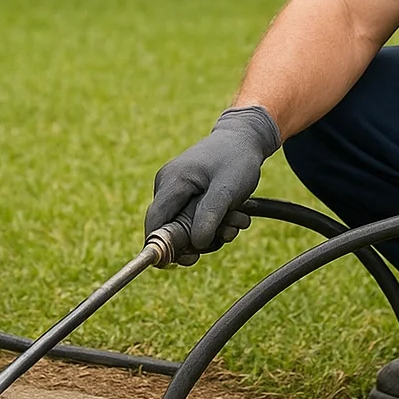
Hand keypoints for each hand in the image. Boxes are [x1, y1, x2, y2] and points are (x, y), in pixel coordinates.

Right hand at [144, 106, 280, 264]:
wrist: (244, 138)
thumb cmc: (236, 159)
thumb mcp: (227, 189)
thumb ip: (210, 215)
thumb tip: (196, 245)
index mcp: (172, 182)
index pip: (154, 223)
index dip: (164, 247)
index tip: (187, 260)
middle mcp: (167, 186)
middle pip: (171, 230)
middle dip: (201, 238)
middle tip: (229, 232)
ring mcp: (176, 190)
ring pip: (187, 227)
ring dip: (214, 231)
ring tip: (238, 218)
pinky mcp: (186, 195)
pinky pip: (194, 220)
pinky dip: (214, 223)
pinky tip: (234, 214)